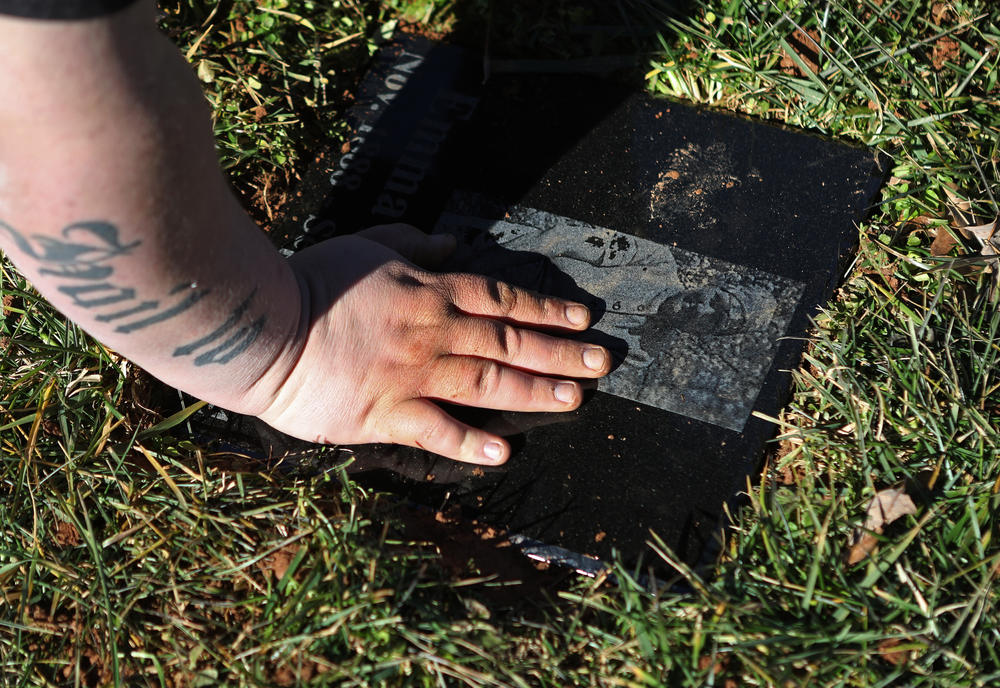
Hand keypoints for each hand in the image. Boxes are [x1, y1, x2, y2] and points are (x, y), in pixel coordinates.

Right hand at [252, 224, 610, 464]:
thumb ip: (415, 242)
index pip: (503, 299)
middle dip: (561, 353)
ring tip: (575, 399)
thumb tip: (454, 241)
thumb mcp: (368, 243)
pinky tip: (505, 453)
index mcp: (431, 290)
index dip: (548, 308)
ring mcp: (413, 375)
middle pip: (510, 342)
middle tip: (601, 363)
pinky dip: (471, 443)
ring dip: (535, 392)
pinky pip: (437, 430)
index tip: (582, 319)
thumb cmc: (312, 280)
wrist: (263, 326)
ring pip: (488, 382)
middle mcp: (434, 331)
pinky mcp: (386, 413)